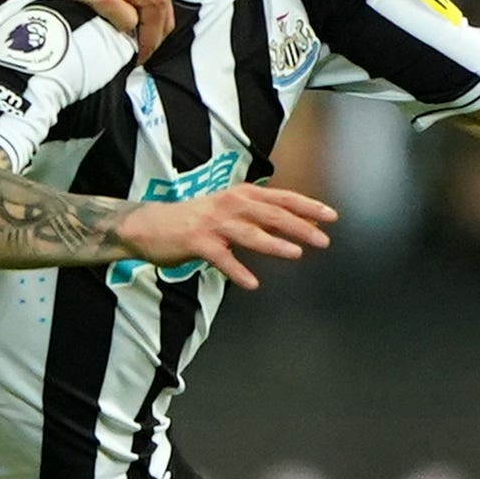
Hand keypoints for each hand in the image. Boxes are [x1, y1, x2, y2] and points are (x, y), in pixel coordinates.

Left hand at [44, 0, 174, 63]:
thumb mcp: (102, 2)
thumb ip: (123, 21)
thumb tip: (132, 30)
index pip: (156, 32)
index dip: (146, 50)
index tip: (138, 60)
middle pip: (165, 21)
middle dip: (153, 39)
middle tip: (139, 52)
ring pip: (162, 8)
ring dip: (153, 24)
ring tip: (138, 36)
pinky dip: (150, 8)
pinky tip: (137, 14)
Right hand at [116, 184, 335, 288]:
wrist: (148, 225)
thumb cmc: (192, 221)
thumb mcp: (226, 209)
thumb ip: (255, 214)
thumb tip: (289, 225)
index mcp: (241, 195)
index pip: (281, 198)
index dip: (307, 206)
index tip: (331, 216)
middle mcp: (230, 204)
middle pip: (272, 214)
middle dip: (300, 226)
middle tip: (323, 239)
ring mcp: (213, 223)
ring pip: (250, 233)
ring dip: (274, 244)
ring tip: (296, 254)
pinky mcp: (197, 241)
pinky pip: (222, 257)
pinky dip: (237, 270)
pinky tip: (252, 283)